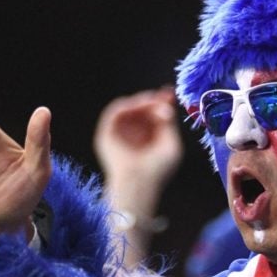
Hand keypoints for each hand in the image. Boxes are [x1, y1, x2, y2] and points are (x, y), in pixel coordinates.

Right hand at [93, 87, 182, 204]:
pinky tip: (138, 105)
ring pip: (127, 109)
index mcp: (148, 139)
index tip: (169, 94)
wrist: (139, 182)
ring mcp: (119, 134)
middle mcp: (133, 135)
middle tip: (162, 95)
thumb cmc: (157, 169)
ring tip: (151, 101)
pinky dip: (126, 105)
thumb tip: (166, 105)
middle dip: (152, 100)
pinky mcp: (106, 134)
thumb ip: (168, 124)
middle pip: (140, 110)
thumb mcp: (170, 143)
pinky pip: (114, 113)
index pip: (152, 116)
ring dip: (140, 101)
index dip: (160, 103)